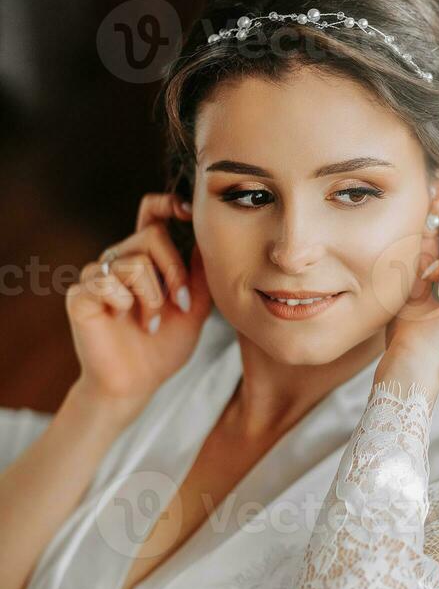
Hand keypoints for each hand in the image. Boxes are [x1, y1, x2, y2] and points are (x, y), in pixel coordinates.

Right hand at [65, 193, 212, 414]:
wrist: (137, 385)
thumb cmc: (163, 348)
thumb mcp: (195, 308)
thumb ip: (201, 275)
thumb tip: (208, 239)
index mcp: (146, 258)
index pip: (152, 214)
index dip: (168, 204)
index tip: (189, 213)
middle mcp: (119, 260)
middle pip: (152, 236)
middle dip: (175, 272)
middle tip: (179, 304)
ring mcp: (97, 276)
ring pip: (134, 261)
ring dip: (153, 297)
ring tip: (151, 323)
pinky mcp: (80, 295)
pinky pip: (107, 282)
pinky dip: (126, 303)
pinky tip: (125, 320)